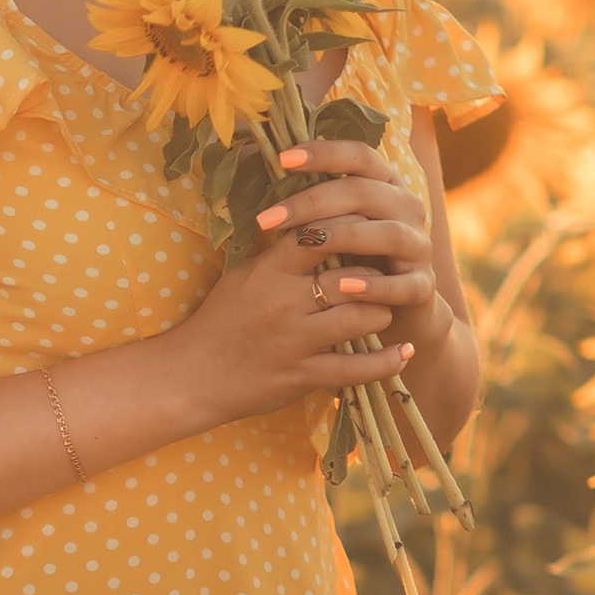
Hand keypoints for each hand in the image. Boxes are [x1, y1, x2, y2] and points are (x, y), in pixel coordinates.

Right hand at [180, 132, 438, 420]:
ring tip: (381, 313)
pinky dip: (386, 362)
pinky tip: (404, 354)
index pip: (324, 233)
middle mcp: (286, 302)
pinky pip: (356, 370)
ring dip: (381, 314)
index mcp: (271, 271)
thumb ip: (280, 251)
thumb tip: (314, 218)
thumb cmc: (219, 320)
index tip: (370, 230)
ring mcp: (296, 341)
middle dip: (375, 276)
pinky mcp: (302, 376)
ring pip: (363, 318)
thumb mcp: (243, 275)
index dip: (354, 228)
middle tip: (382, 277)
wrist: (190, 376)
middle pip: (354, 276)